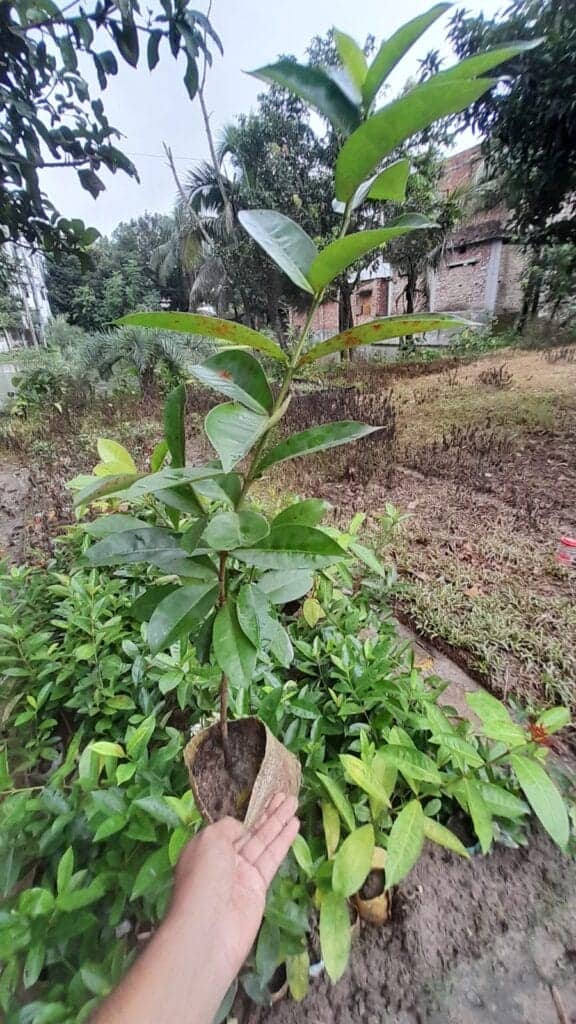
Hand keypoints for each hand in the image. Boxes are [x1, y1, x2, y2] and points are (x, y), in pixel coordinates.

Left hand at [167, 793, 298, 977]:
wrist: (208, 928)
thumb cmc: (202, 878)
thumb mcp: (210, 840)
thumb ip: (227, 828)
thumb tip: (242, 829)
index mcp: (206, 847)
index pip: (229, 828)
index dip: (246, 815)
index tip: (261, 799)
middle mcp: (223, 859)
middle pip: (250, 832)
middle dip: (267, 813)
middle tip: (284, 795)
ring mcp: (241, 874)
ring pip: (264, 841)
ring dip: (279, 821)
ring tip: (294, 801)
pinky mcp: (258, 887)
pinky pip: (272, 858)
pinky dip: (283, 841)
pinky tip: (294, 824)